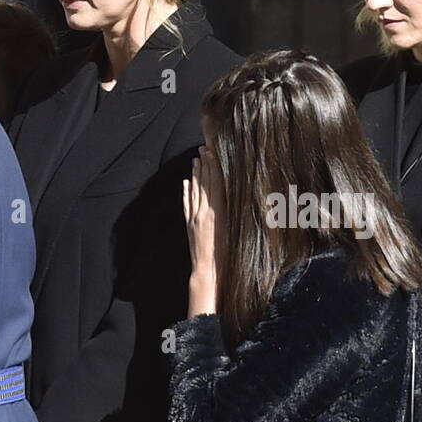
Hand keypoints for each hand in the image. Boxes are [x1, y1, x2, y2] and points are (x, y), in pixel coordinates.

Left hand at [182, 145, 224, 315]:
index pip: (215, 183)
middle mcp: (203, 212)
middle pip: (203, 183)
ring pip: (194, 191)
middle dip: (204, 165)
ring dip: (195, 175)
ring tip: (195, 161)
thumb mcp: (234, 232)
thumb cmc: (226, 256)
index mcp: (216, 212)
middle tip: (203, 149)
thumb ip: (233, 213)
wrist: (208, 272)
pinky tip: (186, 183)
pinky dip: (186, 191)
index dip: (214, 167)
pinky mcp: (189, 225)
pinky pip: (187, 203)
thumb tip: (235, 194)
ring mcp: (194, 218)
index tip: (212, 152)